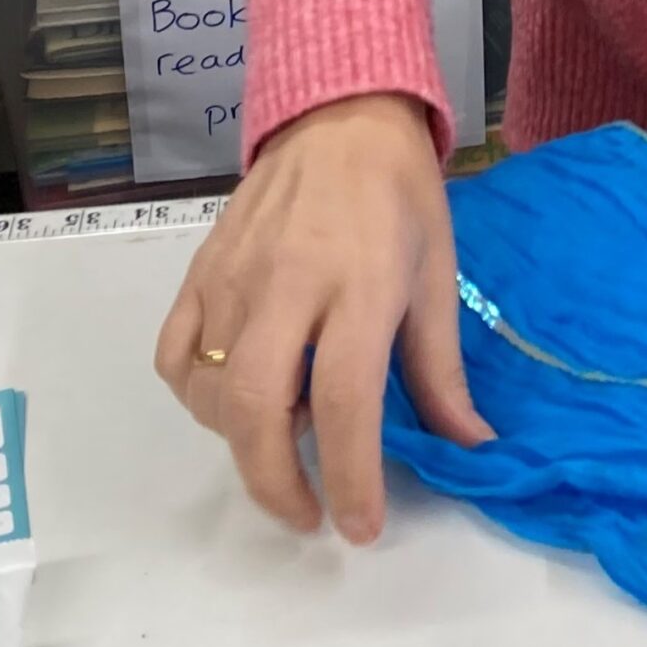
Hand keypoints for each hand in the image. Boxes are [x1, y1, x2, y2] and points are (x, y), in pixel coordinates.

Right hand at [155, 92, 491, 542]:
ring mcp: (235, 278)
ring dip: (243, 441)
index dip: (351, 480)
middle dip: (277, 484)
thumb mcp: (437, 278)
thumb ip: (441, 374)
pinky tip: (235, 398)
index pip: (347, 403)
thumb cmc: (401, 198)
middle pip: (259, 410)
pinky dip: (197, 397)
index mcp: (364, 285)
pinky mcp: (198, 272)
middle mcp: (291, 284)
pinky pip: (174, 358)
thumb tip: (472, 449)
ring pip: (212, 393)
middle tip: (307, 513)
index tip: (362, 529)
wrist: (341, 117)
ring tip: (287, 437)